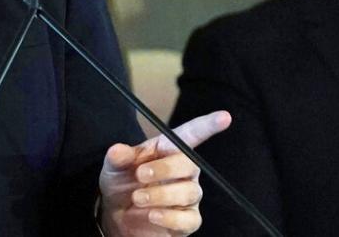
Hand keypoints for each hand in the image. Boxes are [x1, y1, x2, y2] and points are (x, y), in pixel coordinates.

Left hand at [98, 110, 231, 235]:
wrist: (117, 214)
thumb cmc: (122, 182)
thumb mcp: (114, 167)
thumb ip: (118, 157)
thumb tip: (117, 150)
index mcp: (167, 150)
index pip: (191, 135)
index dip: (208, 126)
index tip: (224, 117)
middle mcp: (183, 171)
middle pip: (189, 164)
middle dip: (164, 169)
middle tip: (140, 175)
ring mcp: (188, 196)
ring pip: (189, 192)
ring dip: (161, 195)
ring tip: (137, 198)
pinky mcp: (187, 220)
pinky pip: (188, 219)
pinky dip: (169, 217)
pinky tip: (152, 215)